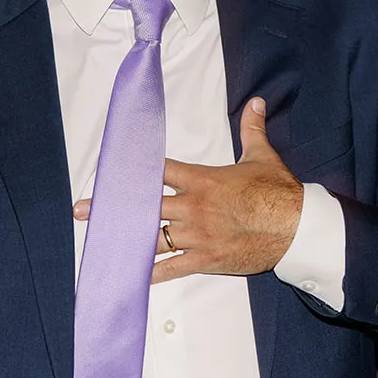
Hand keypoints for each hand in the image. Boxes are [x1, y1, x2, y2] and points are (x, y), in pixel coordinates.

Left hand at [71, 97, 304, 283]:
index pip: (160, 171)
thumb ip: (252, 129)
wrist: (296, 227)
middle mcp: (193, 208)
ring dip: (126, 241)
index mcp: (202, 180)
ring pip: (153, 238)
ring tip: (100, 243)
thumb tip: (255, 102)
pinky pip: (172, 268)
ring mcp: (197, 236)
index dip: (134, 171)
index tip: (110, 171)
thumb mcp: (261, 155)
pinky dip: (151, 273)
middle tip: (81, 210)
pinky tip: (131, 276)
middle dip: (113, 208)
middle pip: (145, 206)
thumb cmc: (278, 191)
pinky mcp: (206, 259)